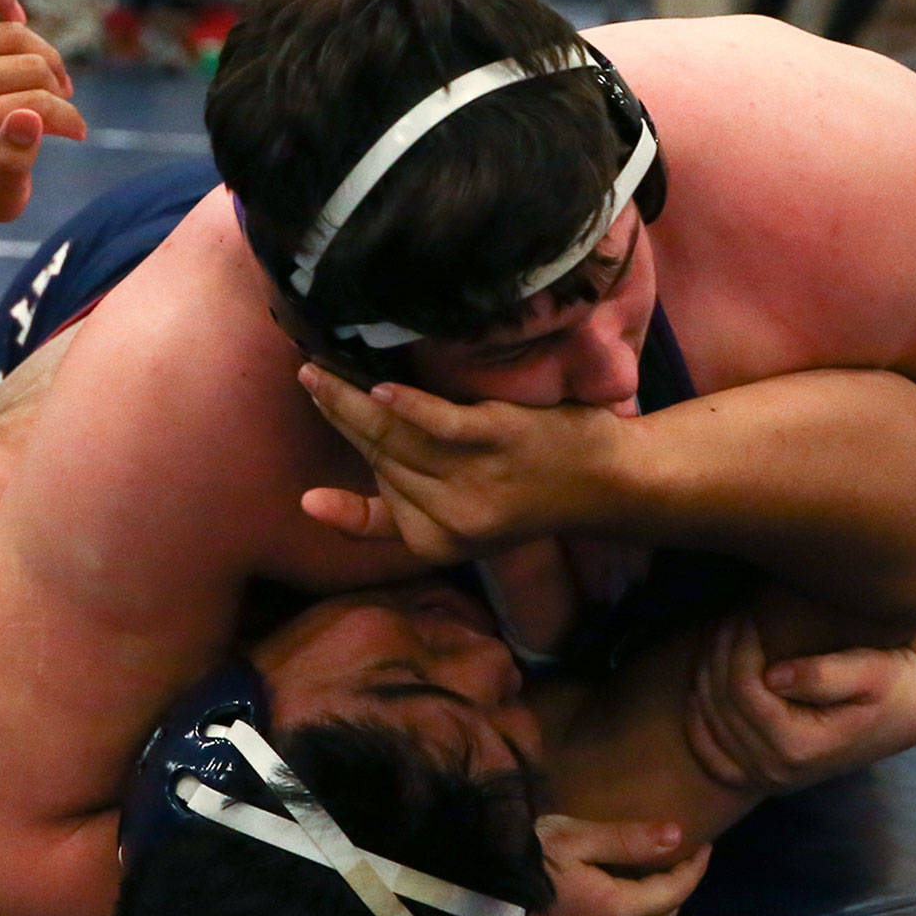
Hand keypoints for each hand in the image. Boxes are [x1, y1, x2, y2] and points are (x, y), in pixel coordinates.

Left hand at [0, 0, 87, 221]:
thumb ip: (14, 170)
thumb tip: (31, 117)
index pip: (33, 105)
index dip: (68, 118)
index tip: (77, 133)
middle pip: (29, 67)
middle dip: (57, 91)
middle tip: (60, 112)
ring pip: (15, 34)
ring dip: (45, 58)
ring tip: (49, 84)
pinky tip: (17, 16)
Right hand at [297, 363, 622, 562]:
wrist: (606, 483)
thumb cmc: (525, 494)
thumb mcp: (458, 525)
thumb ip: (391, 516)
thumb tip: (309, 502)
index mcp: (438, 543)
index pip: (371, 506)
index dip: (341, 473)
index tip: (312, 450)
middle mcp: (451, 517)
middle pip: (379, 458)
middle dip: (338, 414)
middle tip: (308, 377)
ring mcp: (474, 477)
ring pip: (396, 439)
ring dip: (351, 402)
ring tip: (320, 371)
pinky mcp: (497, 439)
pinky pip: (439, 422)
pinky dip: (406, 407)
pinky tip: (377, 388)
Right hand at [517, 816, 711, 915]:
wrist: (470, 912)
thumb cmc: (521, 865)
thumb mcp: (572, 838)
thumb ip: (627, 838)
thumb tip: (679, 836)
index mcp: (619, 910)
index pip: (675, 890)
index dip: (694, 867)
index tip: (704, 843)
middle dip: (681, 887)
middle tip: (684, 859)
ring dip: (662, 910)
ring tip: (661, 881)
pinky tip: (630, 907)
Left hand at [685, 616, 915, 793]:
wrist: (906, 713)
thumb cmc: (892, 684)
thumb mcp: (872, 672)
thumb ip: (825, 675)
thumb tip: (775, 676)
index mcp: (800, 748)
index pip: (744, 692)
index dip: (738, 649)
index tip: (746, 616)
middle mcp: (778, 772)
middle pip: (722, 707)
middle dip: (720, 656)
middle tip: (731, 619)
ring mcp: (767, 779)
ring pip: (709, 725)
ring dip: (707, 676)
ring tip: (721, 638)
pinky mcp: (762, 776)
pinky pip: (711, 757)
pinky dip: (698, 722)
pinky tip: (699, 688)